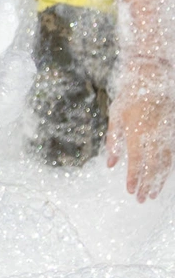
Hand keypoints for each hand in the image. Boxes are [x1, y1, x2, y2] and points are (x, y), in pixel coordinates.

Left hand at [107, 57, 174, 202]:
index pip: (136, 161)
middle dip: (148, 184)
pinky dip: (168, 169)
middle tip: (142, 200)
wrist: (151, 78)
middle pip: (153, 166)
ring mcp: (166, 134)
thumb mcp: (116, 116)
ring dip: (159, 180)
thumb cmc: (129, 96)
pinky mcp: (173, 132)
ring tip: (153, 194)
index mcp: (137, 131)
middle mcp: (154, 135)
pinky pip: (172, 155)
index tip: (131, 191)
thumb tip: (110, 164)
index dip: (134, 177)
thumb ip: (113, 141)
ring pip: (165, 163)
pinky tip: (164, 178)